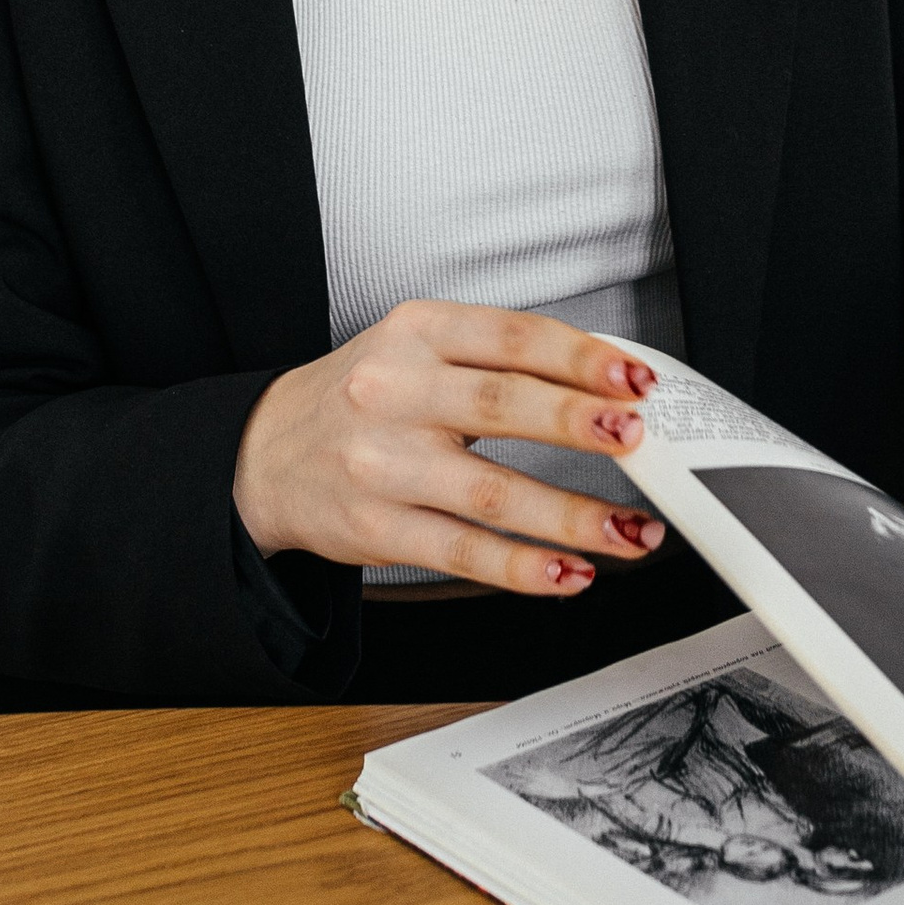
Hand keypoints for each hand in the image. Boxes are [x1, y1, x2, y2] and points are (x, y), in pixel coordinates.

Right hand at [233, 300, 668, 593]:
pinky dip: (522, 568)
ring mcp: (383, 464)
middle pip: (501, 405)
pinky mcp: (376, 528)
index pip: (509, 335)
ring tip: (627, 532)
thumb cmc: (362, 397)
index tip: (633, 377)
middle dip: (578, 422)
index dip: (578, 356)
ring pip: (490, 492)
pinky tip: (567, 572)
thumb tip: (603, 383)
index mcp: (416, 332)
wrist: (267, 452)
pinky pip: (461, 553)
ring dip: (570, 516)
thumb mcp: (417, 348)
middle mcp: (395, 392)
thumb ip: (498, 357)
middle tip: (636, 438)